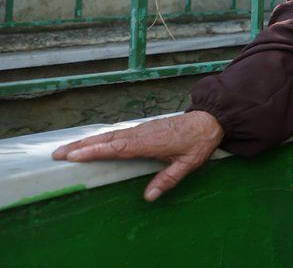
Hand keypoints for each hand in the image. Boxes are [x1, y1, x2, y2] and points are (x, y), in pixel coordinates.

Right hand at [51, 111, 223, 201]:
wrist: (209, 120)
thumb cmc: (198, 143)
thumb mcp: (188, 164)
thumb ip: (168, 179)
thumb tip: (148, 197)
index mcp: (149, 142)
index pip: (117, 148)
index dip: (95, 151)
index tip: (74, 155)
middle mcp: (141, 133)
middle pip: (106, 139)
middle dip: (81, 146)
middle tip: (57, 154)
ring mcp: (141, 129)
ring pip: (109, 134)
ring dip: (87, 141)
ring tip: (65, 149)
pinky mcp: (143, 128)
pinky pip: (117, 132)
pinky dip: (100, 138)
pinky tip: (90, 143)